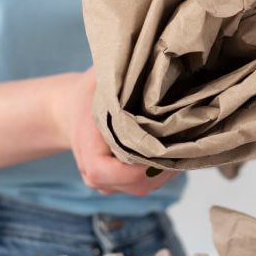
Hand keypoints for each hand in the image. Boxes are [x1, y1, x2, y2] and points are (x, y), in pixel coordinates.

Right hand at [51, 68, 177, 195]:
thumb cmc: (89, 93)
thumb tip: (157, 70)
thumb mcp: (102, 80)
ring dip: (166, 167)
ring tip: (180, 142)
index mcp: (90, 156)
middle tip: (186, 138)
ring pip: (147, 186)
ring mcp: (107, 186)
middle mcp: (97, 178)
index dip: (149, 163)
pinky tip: (168, 149)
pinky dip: (159, 170)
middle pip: (141, 183)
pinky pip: (144, 184)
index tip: (170, 142)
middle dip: (166, 163)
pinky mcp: (117, 185)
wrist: (69, 108)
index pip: (122, 174)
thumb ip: (123, 82)